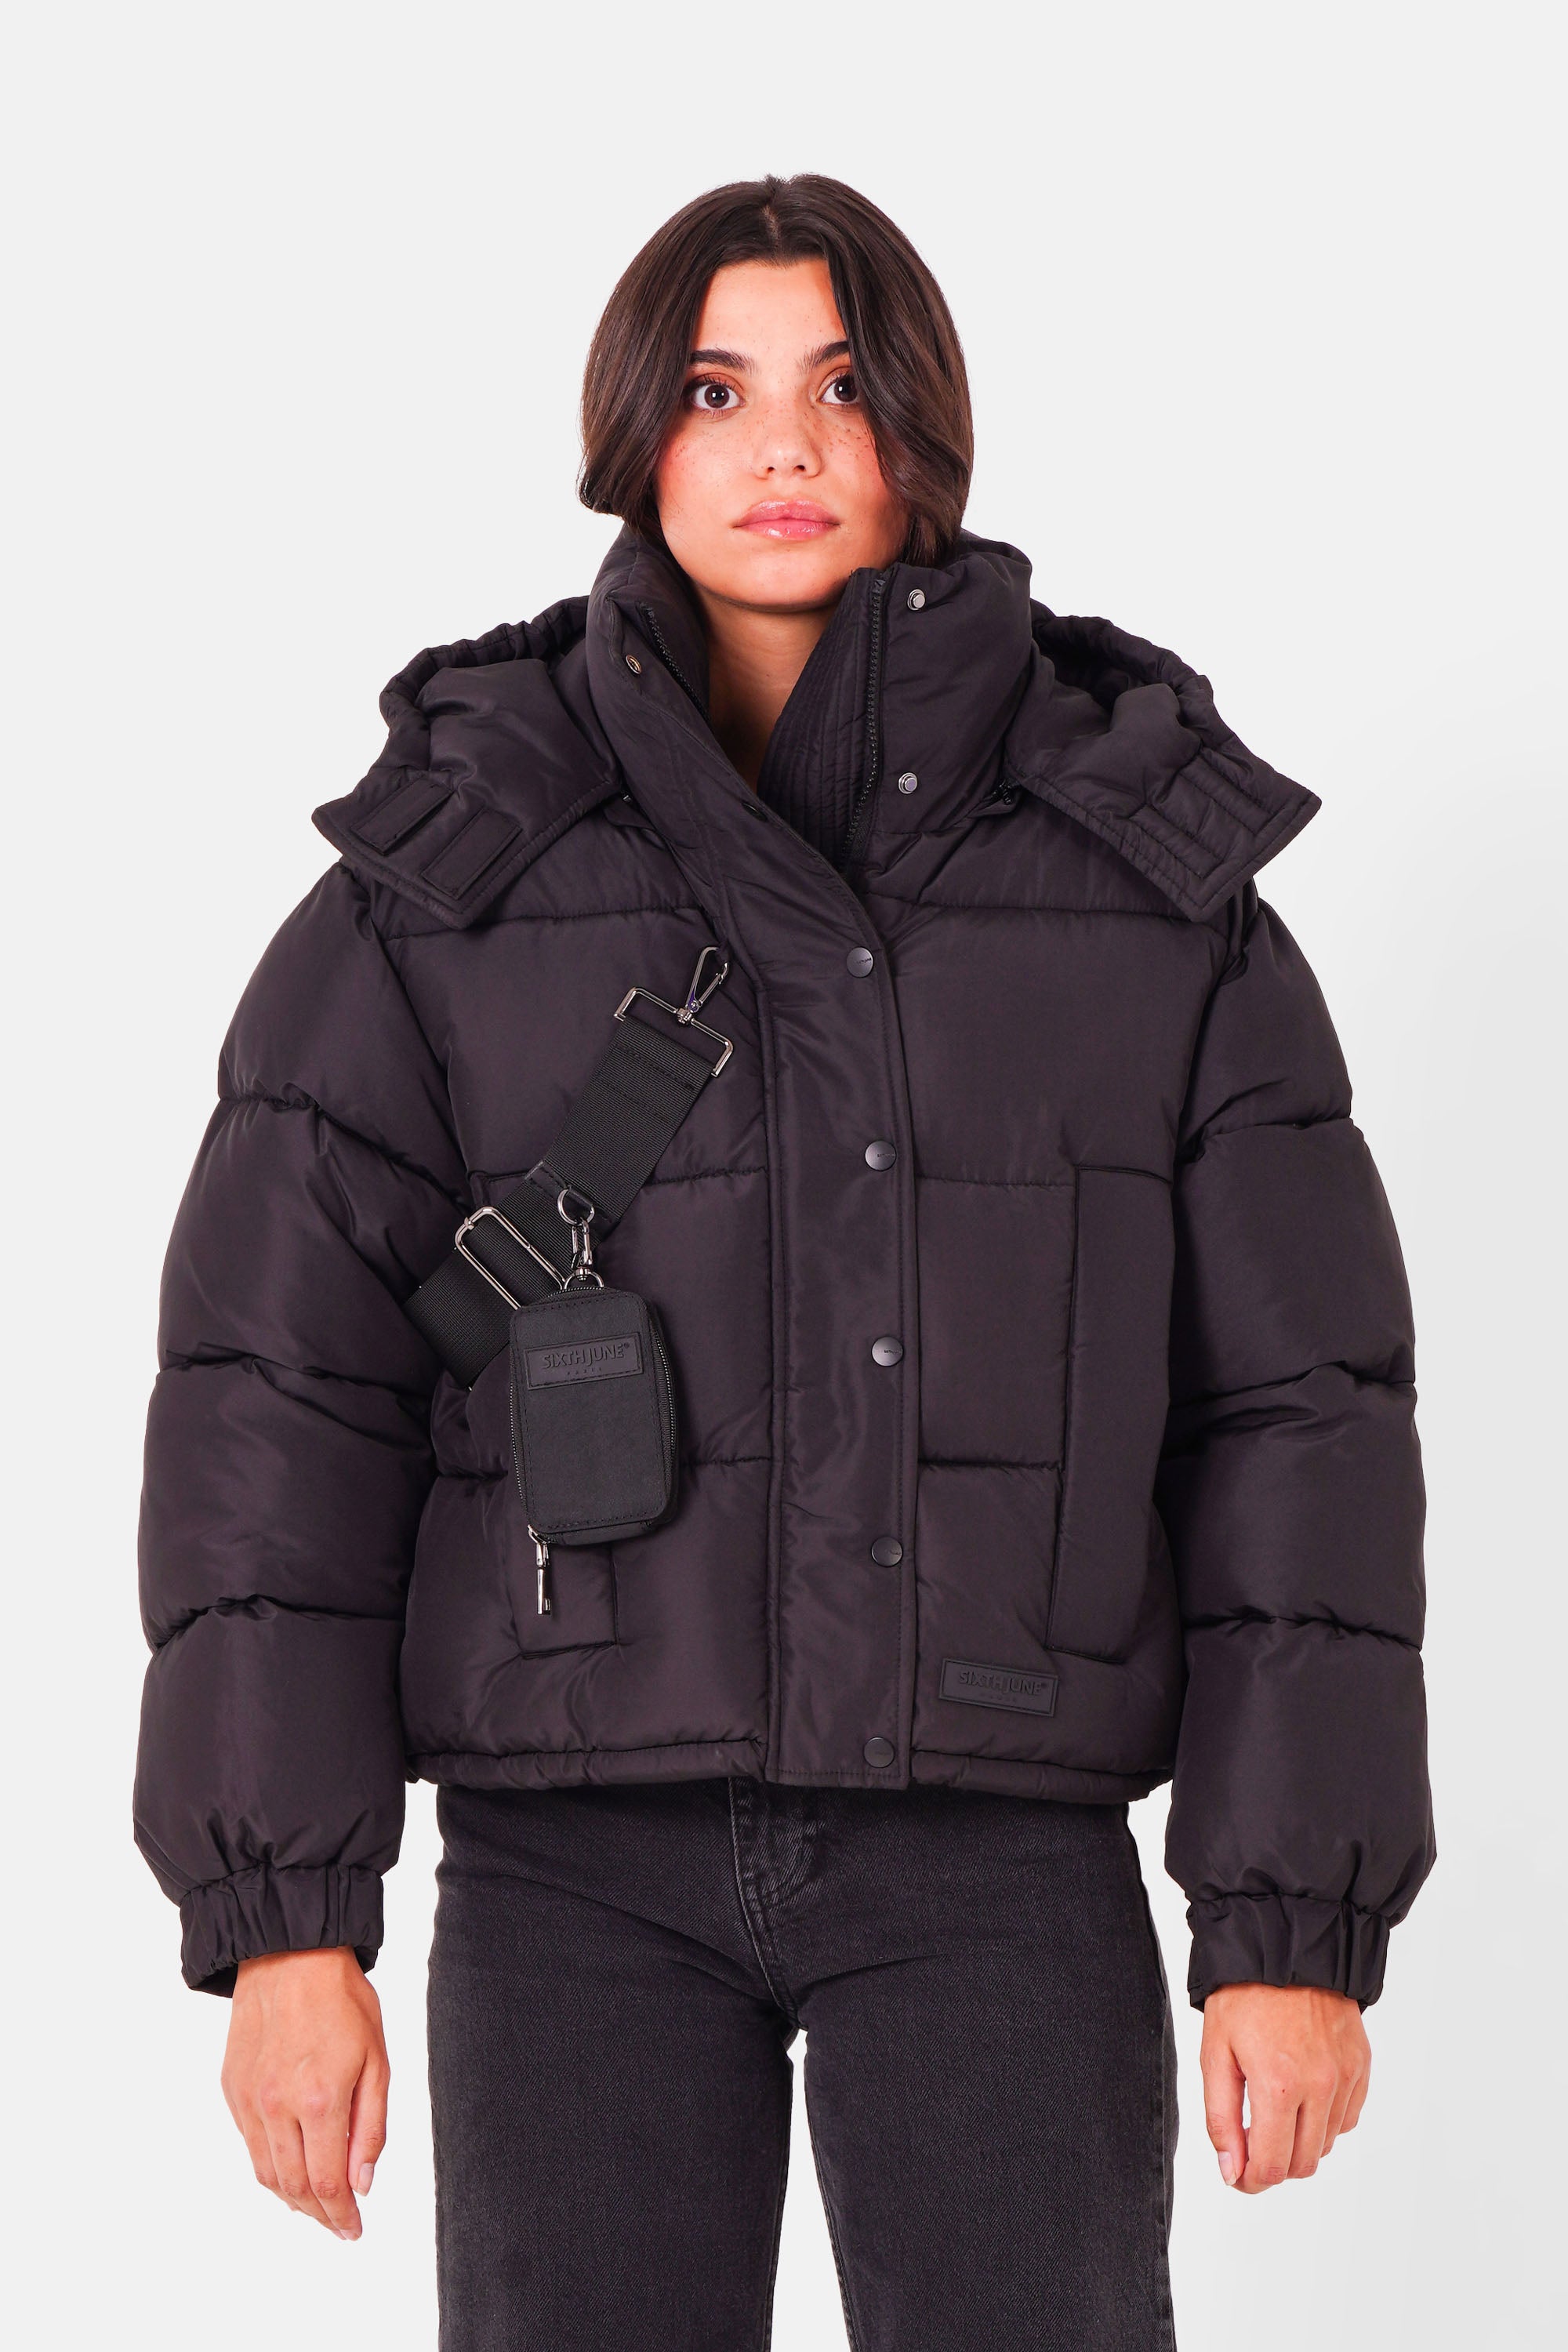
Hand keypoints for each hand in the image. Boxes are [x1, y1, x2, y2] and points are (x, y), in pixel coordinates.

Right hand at [222, 1946, 388, 2238]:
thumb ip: (371, 2126)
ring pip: (266, 2173)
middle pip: (293, 2189)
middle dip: (319, 2215)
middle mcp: (276, 2107)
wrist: (290, 1953)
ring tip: (317, 2205)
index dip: (341, 2216)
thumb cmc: (341, 1999)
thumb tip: (363, 2182)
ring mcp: (249, 2100)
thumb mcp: (377, 2060)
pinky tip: (290, 2166)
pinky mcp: (232, 2089)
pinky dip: (270, 2166)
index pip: (327, 2185)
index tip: (353, 2230)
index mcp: (318, 2100)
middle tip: (339, 2224)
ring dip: (292, 2199)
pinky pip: (250, 2145)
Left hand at [1200, 1982, 1369, 2192]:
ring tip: (1274, 2109)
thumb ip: (1221, 2118)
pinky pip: (1346, 2118)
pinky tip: (1302, 2096)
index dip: (1251, 2181)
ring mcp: (1345, 2078)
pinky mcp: (1361, 2067)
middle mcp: (1320, 2086)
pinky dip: (1324, 2121)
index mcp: (1279, 2085)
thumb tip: (1231, 2170)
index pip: (1273, 2166)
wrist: (1285, 1948)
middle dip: (1273, 2164)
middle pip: (1302, 2164)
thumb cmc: (1244, 1996)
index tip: (1238, 2174)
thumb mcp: (1215, 2054)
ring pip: (1325, 2145)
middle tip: (1251, 2142)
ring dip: (1298, 2142)